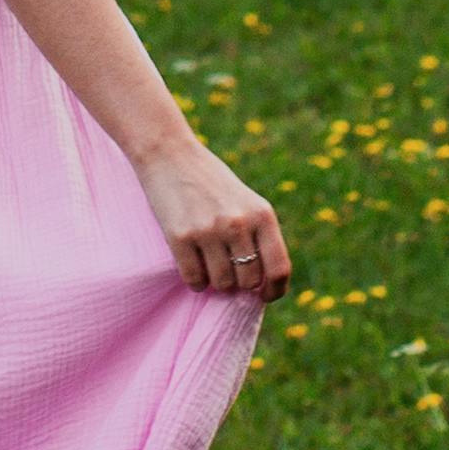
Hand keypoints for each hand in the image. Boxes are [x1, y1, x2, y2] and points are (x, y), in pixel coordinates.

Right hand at [136, 140, 289, 301]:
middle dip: (239, 283)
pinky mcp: (180, 237)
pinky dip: (195, 281)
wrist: (169, 154)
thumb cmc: (211, 182)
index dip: (274, 290)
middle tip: (228, 271)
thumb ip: (258, 235)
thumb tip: (263, 284)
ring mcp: (208, 230)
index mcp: (261, 214)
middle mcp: (238, 223)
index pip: (279, 268)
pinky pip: (194, 280)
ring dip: (216, 282)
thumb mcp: (246, 202)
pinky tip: (193, 265)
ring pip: (222, 284)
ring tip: (209, 264)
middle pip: (248, 281)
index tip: (264, 295)